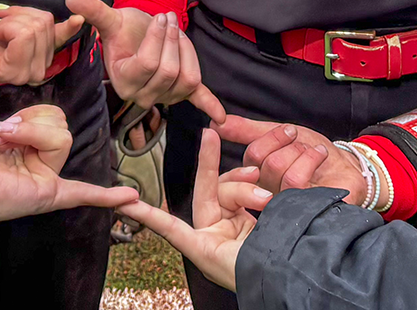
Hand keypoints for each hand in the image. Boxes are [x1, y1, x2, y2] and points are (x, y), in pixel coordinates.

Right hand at [0, 4, 84, 85]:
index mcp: (15, 74)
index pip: (24, 37)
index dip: (7, 27)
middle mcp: (33, 71)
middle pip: (36, 27)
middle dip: (15, 18)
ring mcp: (43, 59)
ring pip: (45, 21)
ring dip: (24, 13)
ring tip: (7, 20)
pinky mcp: (49, 47)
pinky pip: (62, 35)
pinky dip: (70, 26)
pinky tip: (78, 19)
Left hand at [0, 79, 138, 221]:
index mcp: (21, 148)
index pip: (50, 120)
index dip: (30, 115)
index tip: (2, 125)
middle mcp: (35, 166)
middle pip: (61, 127)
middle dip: (33, 121)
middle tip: (3, 133)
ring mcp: (43, 181)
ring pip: (63, 138)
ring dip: (33, 132)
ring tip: (8, 142)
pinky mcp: (44, 194)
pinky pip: (81, 193)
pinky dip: (106, 197)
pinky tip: (129, 199)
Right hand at [66, 0, 224, 121]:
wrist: (135, 37)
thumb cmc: (123, 30)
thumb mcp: (110, 20)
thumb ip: (93, 11)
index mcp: (124, 81)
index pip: (149, 63)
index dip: (158, 37)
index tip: (160, 16)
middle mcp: (143, 96)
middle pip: (170, 71)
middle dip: (173, 40)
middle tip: (170, 19)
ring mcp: (164, 96)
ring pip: (188, 79)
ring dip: (188, 51)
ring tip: (179, 33)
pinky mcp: (180, 93)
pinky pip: (196, 100)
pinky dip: (210, 107)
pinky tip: (221, 118)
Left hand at [116, 128, 271, 290]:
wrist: (291, 280)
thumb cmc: (259, 275)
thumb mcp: (232, 255)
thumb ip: (227, 228)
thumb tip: (245, 203)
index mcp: (202, 250)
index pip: (169, 227)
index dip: (147, 215)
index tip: (124, 204)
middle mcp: (214, 237)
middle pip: (207, 192)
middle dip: (209, 165)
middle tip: (210, 135)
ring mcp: (233, 227)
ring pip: (230, 190)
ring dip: (247, 188)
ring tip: (267, 198)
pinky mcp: (251, 221)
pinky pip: (245, 194)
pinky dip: (252, 188)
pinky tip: (266, 191)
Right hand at [218, 115, 363, 201]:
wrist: (347, 168)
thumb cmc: (312, 154)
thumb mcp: (281, 136)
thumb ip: (249, 130)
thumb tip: (217, 121)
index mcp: (257, 178)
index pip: (249, 157)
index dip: (269, 139)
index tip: (288, 130)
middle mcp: (266, 195)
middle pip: (261, 162)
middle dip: (286, 142)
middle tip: (302, 140)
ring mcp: (283, 205)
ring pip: (277, 169)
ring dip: (300, 150)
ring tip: (315, 151)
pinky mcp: (301, 209)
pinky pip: (295, 181)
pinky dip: (310, 159)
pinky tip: (321, 155)